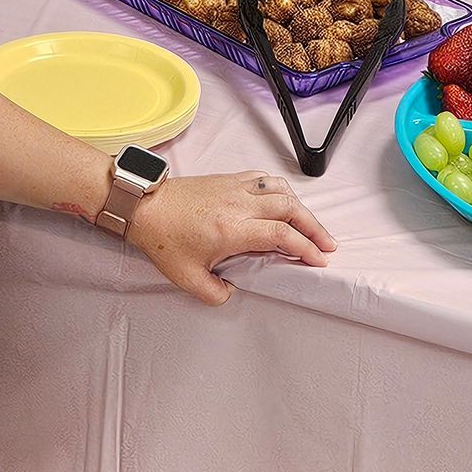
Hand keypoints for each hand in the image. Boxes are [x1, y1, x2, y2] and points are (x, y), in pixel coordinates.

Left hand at [124, 172, 335, 306]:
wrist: (142, 205)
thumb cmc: (162, 238)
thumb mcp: (187, 278)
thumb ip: (215, 293)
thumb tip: (233, 292)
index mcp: (232, 229)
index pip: (281, 234)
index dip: (305, 247)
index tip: (319, 259)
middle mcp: (238, 204)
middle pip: (290, 208)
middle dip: (315, 227)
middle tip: (329, 243)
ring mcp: (234, 187)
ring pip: (281, 190)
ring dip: (301, 207)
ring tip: (312, 224)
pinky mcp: (228, 179)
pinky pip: (264, 179)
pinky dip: (281, 189)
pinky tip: (285, 200)